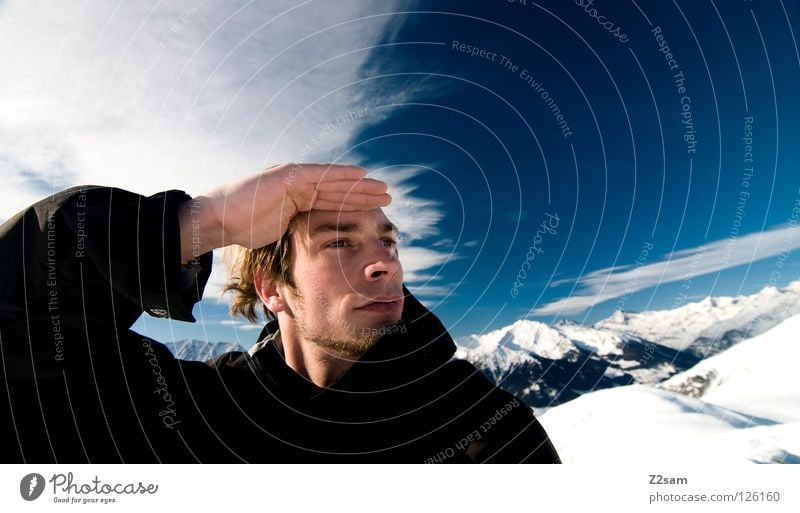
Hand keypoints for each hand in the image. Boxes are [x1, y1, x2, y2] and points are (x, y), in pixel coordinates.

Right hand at [179, 163, 389, 260]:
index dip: (354, 204)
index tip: (376, 210)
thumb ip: (296, 233)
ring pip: (333, 181)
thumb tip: (309, 251)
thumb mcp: (278, 233)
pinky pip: (319, 174)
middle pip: (338, 190)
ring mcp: (293, 178)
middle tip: (389, 196)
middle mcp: (299, 186)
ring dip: (359, 184)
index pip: (332, 202)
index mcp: (298, 200)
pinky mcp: (287, 175)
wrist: (220, 219)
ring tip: (382, 187)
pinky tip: (360, 174)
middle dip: (363, 193)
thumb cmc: (243, 228)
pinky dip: (339, 173)